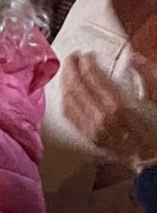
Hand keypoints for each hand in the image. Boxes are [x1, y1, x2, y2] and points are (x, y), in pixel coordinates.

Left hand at [62, 50, 156, 167]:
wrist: (152, 158)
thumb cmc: (156, 128)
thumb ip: (148, 77)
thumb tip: (133, 58)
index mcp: (119, 106)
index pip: (93, 77)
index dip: (86, 62)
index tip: (87, 54)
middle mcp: (101, 117)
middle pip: (76, 85)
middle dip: (71, 67)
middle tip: (73, 57)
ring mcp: (93, 129)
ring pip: (69, 98)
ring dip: (65, 80)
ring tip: (69, 70)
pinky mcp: (89, 138)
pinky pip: (69, 114)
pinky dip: (65, 98)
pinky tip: (67, 90)